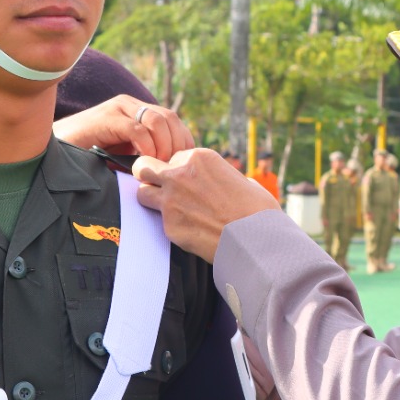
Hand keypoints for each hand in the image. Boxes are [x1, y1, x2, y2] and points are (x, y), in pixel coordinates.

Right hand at [53, 95, 192, 161]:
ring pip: (158, 120)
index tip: (183, 165)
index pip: (173, 120)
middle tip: (174, 168)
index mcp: (138, 111)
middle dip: (177, 144)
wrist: (55, 149)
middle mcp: (131, 105)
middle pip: (170, 118)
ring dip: (164, 146)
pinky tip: (143, 163)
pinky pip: (137, 130)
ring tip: (160, 166)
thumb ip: (145, 156)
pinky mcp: (107, 118)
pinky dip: (147, 147)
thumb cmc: (90, 156)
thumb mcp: (124, 155)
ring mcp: (119, 109)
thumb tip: (173, 172)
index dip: (183, 141)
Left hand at [133, 148, 280, 261]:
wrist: (257, 242)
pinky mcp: (169, 226)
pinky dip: (170, 224)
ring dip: (152, 198)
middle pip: (143, 167)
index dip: (178, 169)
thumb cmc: (257, 211)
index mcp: (199, 158)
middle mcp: (180, 174)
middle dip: (148, 175)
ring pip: (142, 192)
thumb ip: (219, 177)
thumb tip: (217, 183)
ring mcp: (171, 201)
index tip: (187, 181)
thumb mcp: (241, 180)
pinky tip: (189, 230)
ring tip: (170, 208)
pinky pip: (159, 221)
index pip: (172, 157)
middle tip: (158, 186)